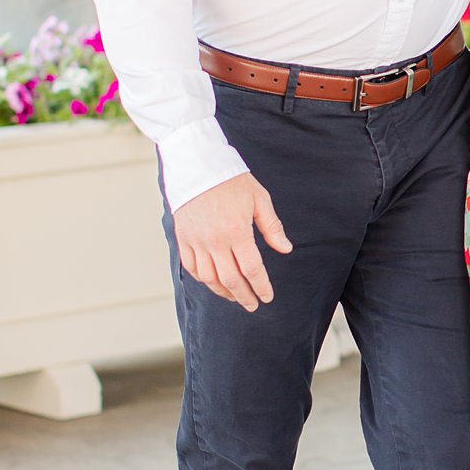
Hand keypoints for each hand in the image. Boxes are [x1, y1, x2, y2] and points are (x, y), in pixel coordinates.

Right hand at [173, 171, 291, 309]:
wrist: (197, 165)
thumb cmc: (232, 180)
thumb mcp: (259, 198)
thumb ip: (272, 227)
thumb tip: (286, 249)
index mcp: (237, 231)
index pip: (252, 269)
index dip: (261, 286)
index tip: (267, 297)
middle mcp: (215, 240)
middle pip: (230, 280)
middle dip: (244, 296)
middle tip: (253, 305)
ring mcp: (196, 241)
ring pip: (209, 278)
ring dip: (223, 292)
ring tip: (235, 297)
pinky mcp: (183, 238)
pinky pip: (192, 267)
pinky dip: (203, 279)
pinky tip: (213, 282)